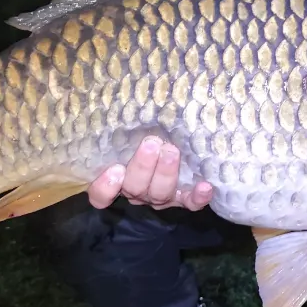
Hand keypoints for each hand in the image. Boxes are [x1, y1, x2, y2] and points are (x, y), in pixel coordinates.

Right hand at [87, 136, 212, 210]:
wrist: (171, 142)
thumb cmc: (142, 132)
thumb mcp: (127, 131)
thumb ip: (121, 128)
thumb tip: (119, 103)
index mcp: (118, 180)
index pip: (101, 195)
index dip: (105, 187)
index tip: (115, 169)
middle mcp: (137, 191)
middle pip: (135, 188)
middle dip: (143, 167)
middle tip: (151, 144)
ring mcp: (161, 197)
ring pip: (159, 194)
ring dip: (165, 173)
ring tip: (171, 152)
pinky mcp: (184, 199)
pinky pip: (190, 203)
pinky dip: (197, 197)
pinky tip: (205, 186)